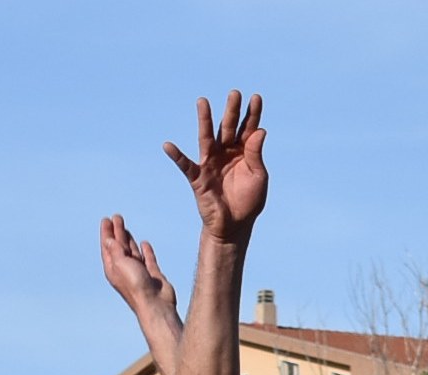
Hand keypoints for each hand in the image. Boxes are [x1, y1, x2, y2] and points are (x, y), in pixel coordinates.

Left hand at [100, 215, 175, 316]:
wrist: (155, 304)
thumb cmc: (136, 286)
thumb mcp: (121, 264)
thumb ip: (115, 250)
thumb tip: (109, 240)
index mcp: (114, 269)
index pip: (108, 247)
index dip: (107, 232)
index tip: (106, 219)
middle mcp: (125, 270)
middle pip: (119, 247)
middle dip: (117, 232)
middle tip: (117, 217)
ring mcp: (139, 273)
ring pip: (132, 252)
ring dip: (128, 240)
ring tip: (125, 228)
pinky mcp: (153, 276)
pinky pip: (148, 259)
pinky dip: (145, 251)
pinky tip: (144, 244)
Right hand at [164, 91, 266, 239]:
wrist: (234, 226)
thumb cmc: (249, 202)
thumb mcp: (258, 177)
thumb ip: (256, 155)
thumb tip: (259, 131)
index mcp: (243, 152)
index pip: (248, 128)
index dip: (251, 114)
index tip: (256, 97)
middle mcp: (226, 152)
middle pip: (228, 127)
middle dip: (231, 111)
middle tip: (235, 93)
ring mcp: (211, 163)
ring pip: (207, 137)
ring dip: (205, 120)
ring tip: (202, 101)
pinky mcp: (198, 177)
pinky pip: (185, 165)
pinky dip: (176, 156)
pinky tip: (168, 145)